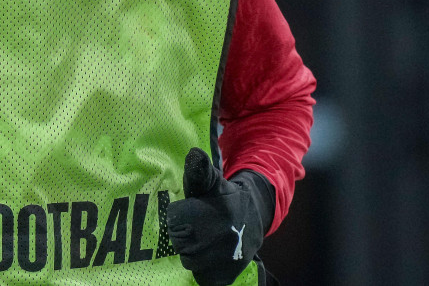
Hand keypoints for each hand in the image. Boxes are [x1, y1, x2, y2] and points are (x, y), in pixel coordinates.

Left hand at [166, 148, 265, 285]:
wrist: (255, 220)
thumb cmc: (225, 199)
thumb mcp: (213, 182)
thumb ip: (199, 171)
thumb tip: (194, 154)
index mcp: (215, 212)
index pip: (174, 219)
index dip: (180, 215)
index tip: (193, 211)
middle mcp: (222, 238)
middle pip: (178, 241)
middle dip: (184, 233)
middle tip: (200, 227)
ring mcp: (225, 260)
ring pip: (187, 260)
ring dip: (192, 252)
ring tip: (206, 241)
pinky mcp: (226, 276)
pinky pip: (200, 276)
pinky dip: (202, 268)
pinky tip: (212, 256)